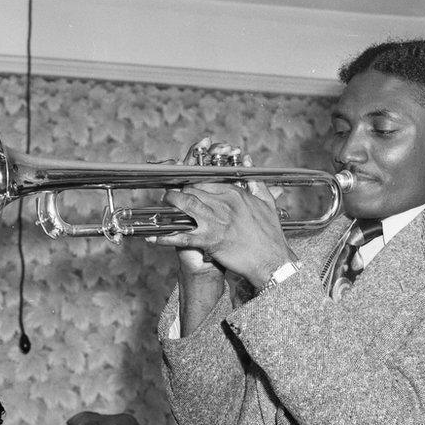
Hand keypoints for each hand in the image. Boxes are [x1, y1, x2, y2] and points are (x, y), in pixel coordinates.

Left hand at [153, 151, 291, 285]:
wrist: (271, 261)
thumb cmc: (270, 235)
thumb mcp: (267, 204)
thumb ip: (256, 184)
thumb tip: (249, 162)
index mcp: (235, 193)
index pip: (206, 180)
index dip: (191, 182)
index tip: (183, 184)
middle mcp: (223, 203)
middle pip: (192, 190)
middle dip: (178, 191)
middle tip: (169, 195)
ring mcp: (215, 221)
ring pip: (185, 205)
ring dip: (170, 204)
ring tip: (162, 206)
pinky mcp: (210, 240)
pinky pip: (182, 236)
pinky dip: (165, 237)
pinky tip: (153, 238)